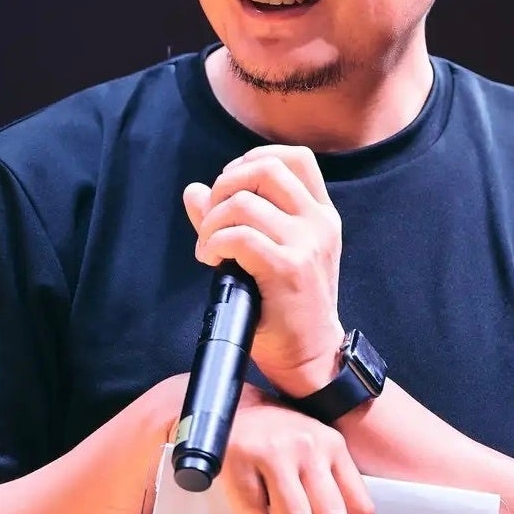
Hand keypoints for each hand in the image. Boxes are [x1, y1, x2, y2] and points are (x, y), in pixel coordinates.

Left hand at [183, 144, 344, 394]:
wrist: (312, 356)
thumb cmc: (286, 306)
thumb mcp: (270, 252)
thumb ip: (233, 218)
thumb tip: (193, 190)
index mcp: (320, 213)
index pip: (296, 157)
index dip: (255, 159)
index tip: (231, 184)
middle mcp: (319, 222)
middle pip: (267, 168)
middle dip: (226, 184)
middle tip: (212, 214)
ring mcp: (307, 244)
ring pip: (245, 202)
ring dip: (213, 220)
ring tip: (208, 245)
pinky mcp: (289, 269)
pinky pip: (239, 237)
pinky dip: (214, 242)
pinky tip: (210, 259)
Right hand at [218, 384, 373, 513]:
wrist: (235, 409)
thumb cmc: (275, 439)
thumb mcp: (314, 454)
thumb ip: (330, 490)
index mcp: (333, 445)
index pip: (361, 508)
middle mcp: (310, 445)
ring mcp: (277, 449)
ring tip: (268, 512)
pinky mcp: (244, 455)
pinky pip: (253, 513)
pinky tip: (250, 492)